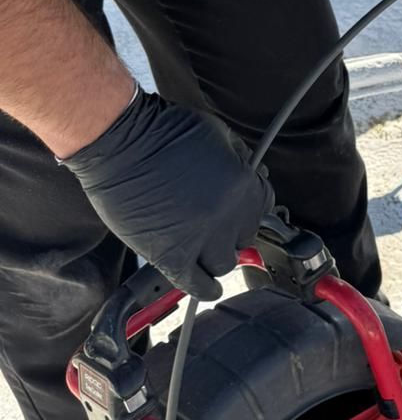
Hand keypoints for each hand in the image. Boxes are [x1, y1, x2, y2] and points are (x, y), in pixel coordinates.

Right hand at [63, 89, 273, 298]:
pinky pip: (196, 285)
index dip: (247, 208)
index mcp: (243, 187)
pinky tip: (207, 287)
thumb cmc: (164, 131)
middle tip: (213, 226)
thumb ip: (239, 158)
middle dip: (230, 231)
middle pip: (243, 238)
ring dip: (215, 257)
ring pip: (223, 264)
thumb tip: (251, 172)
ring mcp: (200, 240)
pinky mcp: (170, 257)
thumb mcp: (218, 133)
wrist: (121, 144)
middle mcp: (227, 217)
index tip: (237, 211)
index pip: (263, 209)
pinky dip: (204, 288)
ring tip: (204, 250)